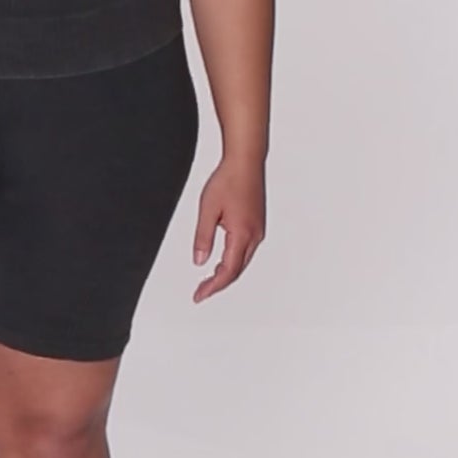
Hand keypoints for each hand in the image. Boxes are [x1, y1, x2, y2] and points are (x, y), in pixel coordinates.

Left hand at [191, 156, 264, 301]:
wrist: (245, 161)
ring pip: (242, 262)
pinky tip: (223, 261)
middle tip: (201, 291)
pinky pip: (246, 251)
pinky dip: (233, 261)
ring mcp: (258, 231)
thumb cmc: (228, 180)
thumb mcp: (208, 210)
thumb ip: (202, 237)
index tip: (200, 295)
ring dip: (226, 273)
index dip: (213, 287)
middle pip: (237, 270)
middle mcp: (254, 235)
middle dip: (218, 284)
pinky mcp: (257, 225)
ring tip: (209, 281)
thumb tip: (199, 261)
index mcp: (242, 234)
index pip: (228, 271)